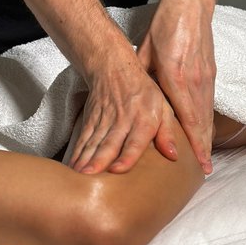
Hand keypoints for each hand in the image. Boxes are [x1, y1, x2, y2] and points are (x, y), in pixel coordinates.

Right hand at [68, 56, 177, 174]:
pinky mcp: (90, 119)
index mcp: (143, 119)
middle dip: (99, 161)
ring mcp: (104, 120)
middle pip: (109, 143)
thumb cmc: (143, 91)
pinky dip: (77, 152)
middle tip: (90, 177)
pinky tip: (72, 167)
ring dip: (85, 159)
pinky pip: (83, 138)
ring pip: (94, 142)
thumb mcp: (163, 106)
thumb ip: (168, 132)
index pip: (135, 140)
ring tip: (79, 177)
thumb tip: (173, 155)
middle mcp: (123, 121)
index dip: (126, 156)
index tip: (117, 170)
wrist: (114, 67)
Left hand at [137, 0, 215, 173]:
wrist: (191, 2)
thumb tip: (132, 100)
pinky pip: (209, 101)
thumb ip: (142, 77)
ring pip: (208, 113)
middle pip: (202, 121)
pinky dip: (208, 118)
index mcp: (176, 76)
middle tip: (203, 171)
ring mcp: (206, 75)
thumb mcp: (145, 51)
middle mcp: (195, 80)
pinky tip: (206, 130)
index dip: (193, 143)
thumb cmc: (165, 24)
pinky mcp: (211, 70)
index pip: (187, 118)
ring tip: (205, 158)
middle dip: (203, 147)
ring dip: (208, 136)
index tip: (198, 164)